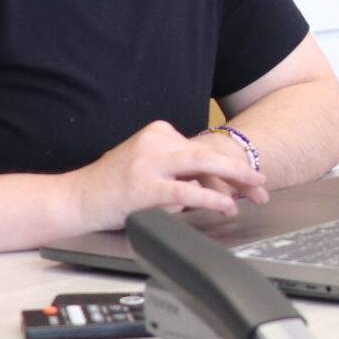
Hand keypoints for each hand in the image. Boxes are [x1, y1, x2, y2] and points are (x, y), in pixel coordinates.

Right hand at [63, 121, 266, 230]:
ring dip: (234, 179)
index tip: (249, 180)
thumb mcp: (147, 166)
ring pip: (202, 164)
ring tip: (254, 193)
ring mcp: (149, 163)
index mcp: (158, 133)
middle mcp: (155, 143)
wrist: (74, 200)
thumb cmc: (111, 188)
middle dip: (241, 169)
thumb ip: (177, 169)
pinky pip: (186, 190)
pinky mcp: (143, 186)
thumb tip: (217, 181)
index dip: (229, 166)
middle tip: (263, 183)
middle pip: (209, 152)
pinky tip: (226, 206)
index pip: (203, 148)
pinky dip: (210, 198)